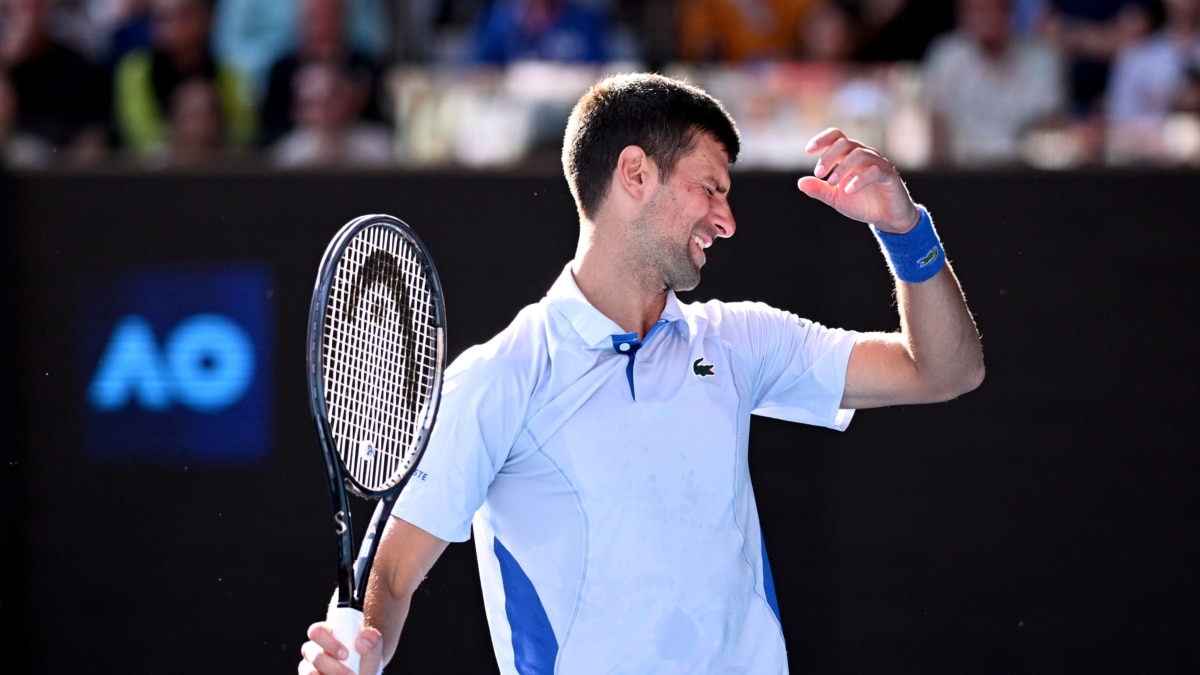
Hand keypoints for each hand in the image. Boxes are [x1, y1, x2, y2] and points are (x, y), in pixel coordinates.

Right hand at [299, 621, 383, 674]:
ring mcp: (309, 666)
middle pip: (310, 652)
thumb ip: (373, 639)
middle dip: (332, 666)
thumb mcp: (373, 648)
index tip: (346, 654)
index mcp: (326, 633)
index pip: (316, 631)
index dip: (328, 643)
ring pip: (309, 671)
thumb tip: (364, 638)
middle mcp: (314, 649)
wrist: (364, 672)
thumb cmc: (366, 657)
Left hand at [797, 128, 918, 232]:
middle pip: (845, 143)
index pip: (837, 137)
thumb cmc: (862, 203)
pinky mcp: (889, 176)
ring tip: (831, 183)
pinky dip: (859, 179)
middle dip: (829, 156)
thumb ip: (819, 190)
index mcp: (850, 156)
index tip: (808, 150)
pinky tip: (848, 190)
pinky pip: (875, 171)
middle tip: (819, 174)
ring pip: (860, 154)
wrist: (887, 218)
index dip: (822, 139)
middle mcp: (864, 155)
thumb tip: (800, 183)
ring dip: (842, 168)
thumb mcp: (836, 198)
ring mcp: (878, 163)